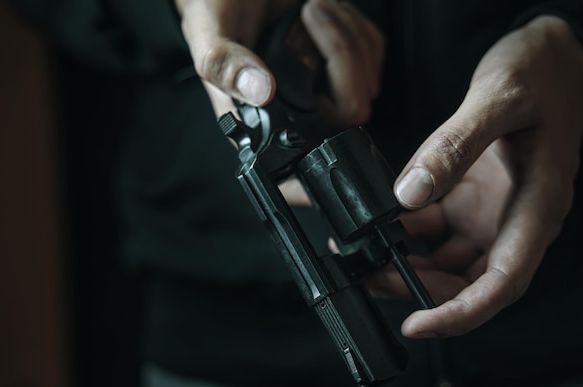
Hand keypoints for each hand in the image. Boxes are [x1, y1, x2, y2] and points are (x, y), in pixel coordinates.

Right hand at [175, 0, 384, 204]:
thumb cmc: (217, 7)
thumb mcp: (209, 34)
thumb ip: (225, 64)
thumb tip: (260, 91)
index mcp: (261, 120)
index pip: (300, 166)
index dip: (317, 174)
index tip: (327, 154)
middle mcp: (297, 110)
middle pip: (351, 114)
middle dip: (340, 58)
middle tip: (308, 22)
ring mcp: (325, 87)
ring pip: (368, 82)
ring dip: (342, 33)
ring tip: (306, 12)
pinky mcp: (345, 61)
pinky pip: (373, 53)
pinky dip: (353, 27)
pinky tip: (321, 16)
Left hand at [382, 16, 582, 337]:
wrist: (550, 56)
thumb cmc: (540, 74)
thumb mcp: (498, 100)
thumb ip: (454, 146)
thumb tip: (409, 194)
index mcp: (537, 207)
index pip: (503, 282)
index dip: (461, 313)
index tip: (418, 324)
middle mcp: (514, 219)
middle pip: (468, 281)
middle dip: (419, 290)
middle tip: (371, 276)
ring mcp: (491, 211)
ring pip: (447, 261)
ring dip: (407, 265)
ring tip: (364, 256)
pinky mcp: (470, 198)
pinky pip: (434, 229)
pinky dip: (404, 233)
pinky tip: (377, 223)